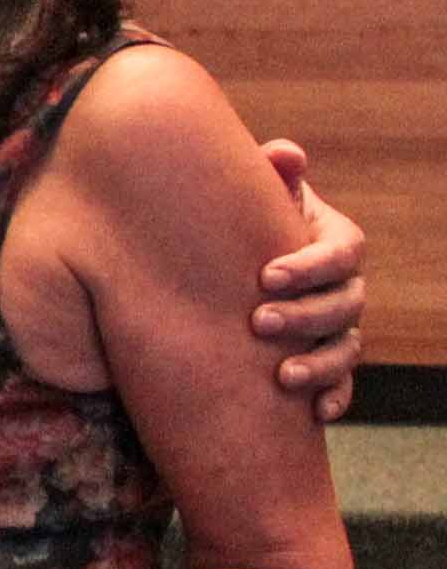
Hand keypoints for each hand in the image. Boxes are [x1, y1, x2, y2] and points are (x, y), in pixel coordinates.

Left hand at [252, 141, 364, 420]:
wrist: (222, 266)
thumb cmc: (238, 224)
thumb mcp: (252, 198)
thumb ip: (270, 175)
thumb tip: (285, 154)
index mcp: (332, 240)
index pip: (342, 251)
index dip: (310, 264)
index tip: (266, 276)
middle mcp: (343, 285)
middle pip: (346, 303)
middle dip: (307, 315)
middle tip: (260, 323)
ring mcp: (338, 325)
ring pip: (346, 346)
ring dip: (321, 364)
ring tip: (284, 377)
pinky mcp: (325, 360)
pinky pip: (342, 383)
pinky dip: (334, 397)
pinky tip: (315, 414)